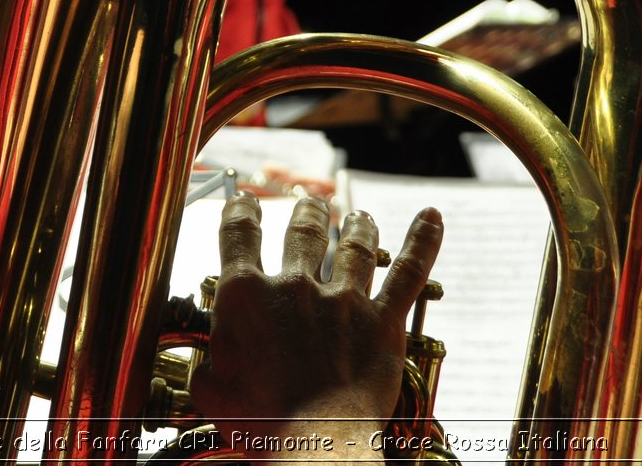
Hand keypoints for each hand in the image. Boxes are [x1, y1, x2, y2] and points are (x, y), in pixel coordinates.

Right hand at [189, 194, 443, 460]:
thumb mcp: (211, 390)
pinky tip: (431, 218)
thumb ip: (211, 364)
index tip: (243, 201)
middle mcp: (294, 287)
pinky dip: (422, 242)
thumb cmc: (259, 421)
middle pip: (302, 232)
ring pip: (355, 247)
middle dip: (306, 213)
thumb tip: (211, 363)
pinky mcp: (382, 322)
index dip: (240, 212)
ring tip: (359, 215)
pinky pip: (407, 274)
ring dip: (357, 226)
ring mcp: (343, 300)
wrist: (314, 439)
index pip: (239, 235)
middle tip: (309, 203)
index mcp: (245, 296)